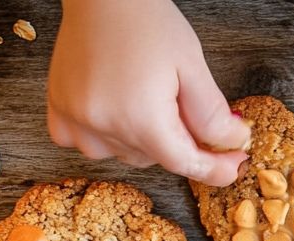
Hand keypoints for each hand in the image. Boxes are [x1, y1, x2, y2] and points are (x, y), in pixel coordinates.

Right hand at [48, 0, 248, 182]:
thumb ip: (212, 114)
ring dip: (143, 141)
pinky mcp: (59, 109)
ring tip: (149, 101)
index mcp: (141, 118)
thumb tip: (233, 144)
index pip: (184, 163)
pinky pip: (88, 143)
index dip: (214, 168)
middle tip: (187, 108)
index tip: (234, 164)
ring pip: (124, 155)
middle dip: (178, 143)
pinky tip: (117, 110)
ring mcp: (77, 119)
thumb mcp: (191, 64)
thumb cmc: (144, 19)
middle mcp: (104, 125)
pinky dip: (106, 137)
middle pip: (155, 159)